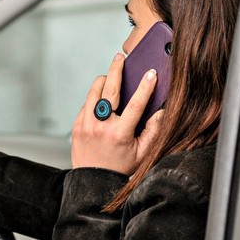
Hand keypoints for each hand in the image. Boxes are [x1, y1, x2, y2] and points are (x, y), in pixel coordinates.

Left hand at [70, 53, 161, 173]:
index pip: (136, 104)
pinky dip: (95, 98)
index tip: (151, 73)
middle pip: (110, 89)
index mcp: (120, 134)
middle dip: (116, 69)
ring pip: (94, 92)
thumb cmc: (120, 168)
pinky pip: (86, 103)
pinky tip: (102, 100)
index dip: (145, 87)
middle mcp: (101, 127)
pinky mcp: (77, 125)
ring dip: (104, 81)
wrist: (93, 182)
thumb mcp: (143, 154)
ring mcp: (86, 125)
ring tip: (111, 77)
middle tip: (120, 57)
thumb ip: (154, 132)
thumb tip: (162, 111)